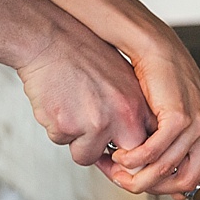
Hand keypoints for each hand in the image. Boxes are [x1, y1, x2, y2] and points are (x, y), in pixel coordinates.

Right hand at [15, 16, 155, 168]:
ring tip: (72, 109)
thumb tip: (135, 143)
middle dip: (110, 157)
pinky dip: (56, 128)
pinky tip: (57, 103)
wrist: (50, 38)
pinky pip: (60, 141)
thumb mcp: (124, 80)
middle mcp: (123, 118)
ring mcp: (95, 124)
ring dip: (77, 141)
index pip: (149, 147)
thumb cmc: (84, 56)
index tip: (124, 153)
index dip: (135, 155)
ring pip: (86, 155)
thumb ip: (133, 112)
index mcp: (139, 106)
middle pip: (125, 161)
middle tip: (96, 142)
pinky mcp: (66, 127)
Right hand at [104, 25, 199, 199]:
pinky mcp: (181, 117)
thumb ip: (193, 157)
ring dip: (139, 177)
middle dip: (156, 191)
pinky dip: (135, 159)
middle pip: (189, 184)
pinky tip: (122, 156)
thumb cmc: (165, 87)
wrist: (157, 50)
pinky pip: (156, 153)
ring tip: (119, 170)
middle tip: (130, 184)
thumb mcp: (183, 127)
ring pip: (170, 171)